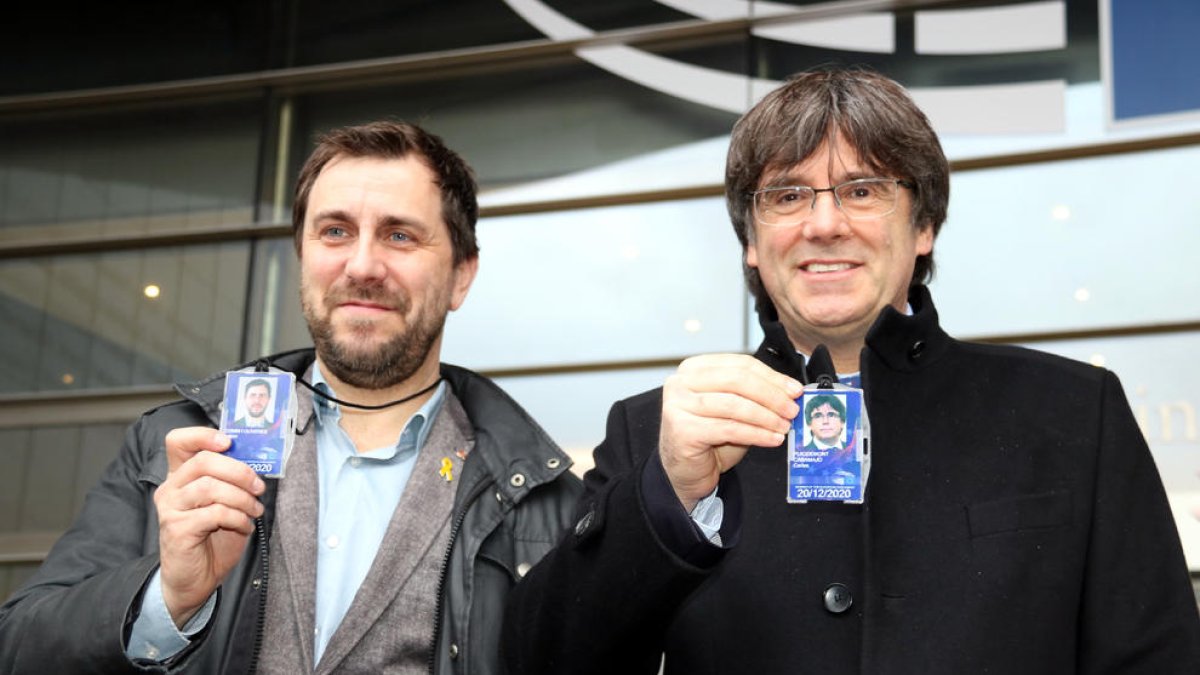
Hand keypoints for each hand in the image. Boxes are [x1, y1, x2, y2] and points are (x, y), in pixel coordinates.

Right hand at [153, 427, 264, 627]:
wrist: (195, 579)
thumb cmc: (212, 539)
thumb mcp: (225, 503)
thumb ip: (230, 481)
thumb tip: (256, 463)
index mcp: (180, 476)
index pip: (178, 441)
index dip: (203, 435)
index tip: (229, 442)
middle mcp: (170, 488)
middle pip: (203, 461)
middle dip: (239, 471)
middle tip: (258, 487)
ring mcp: (170, 508)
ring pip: (210, 487)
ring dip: (242, 498)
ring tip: (254, 511)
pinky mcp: (177, 529)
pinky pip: (215, 513)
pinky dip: (238, 518)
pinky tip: (244, 527)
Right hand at [660, 354, 800, 511]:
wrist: (686, 472)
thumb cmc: (711, 439)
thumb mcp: (734, 410)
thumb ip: (754, 396)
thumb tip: (791, 391)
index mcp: (694, 369)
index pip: (740, 364)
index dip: (771, 376)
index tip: (795, 390)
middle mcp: (681, 382)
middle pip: (737, 380)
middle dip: (771, 395)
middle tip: (792, 409)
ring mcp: (678, 405)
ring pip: (734, 404)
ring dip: (766, 416)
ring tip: (784, 427)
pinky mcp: (682, 430)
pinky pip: (729, 428)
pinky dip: (756, 434)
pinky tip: (773, 440)